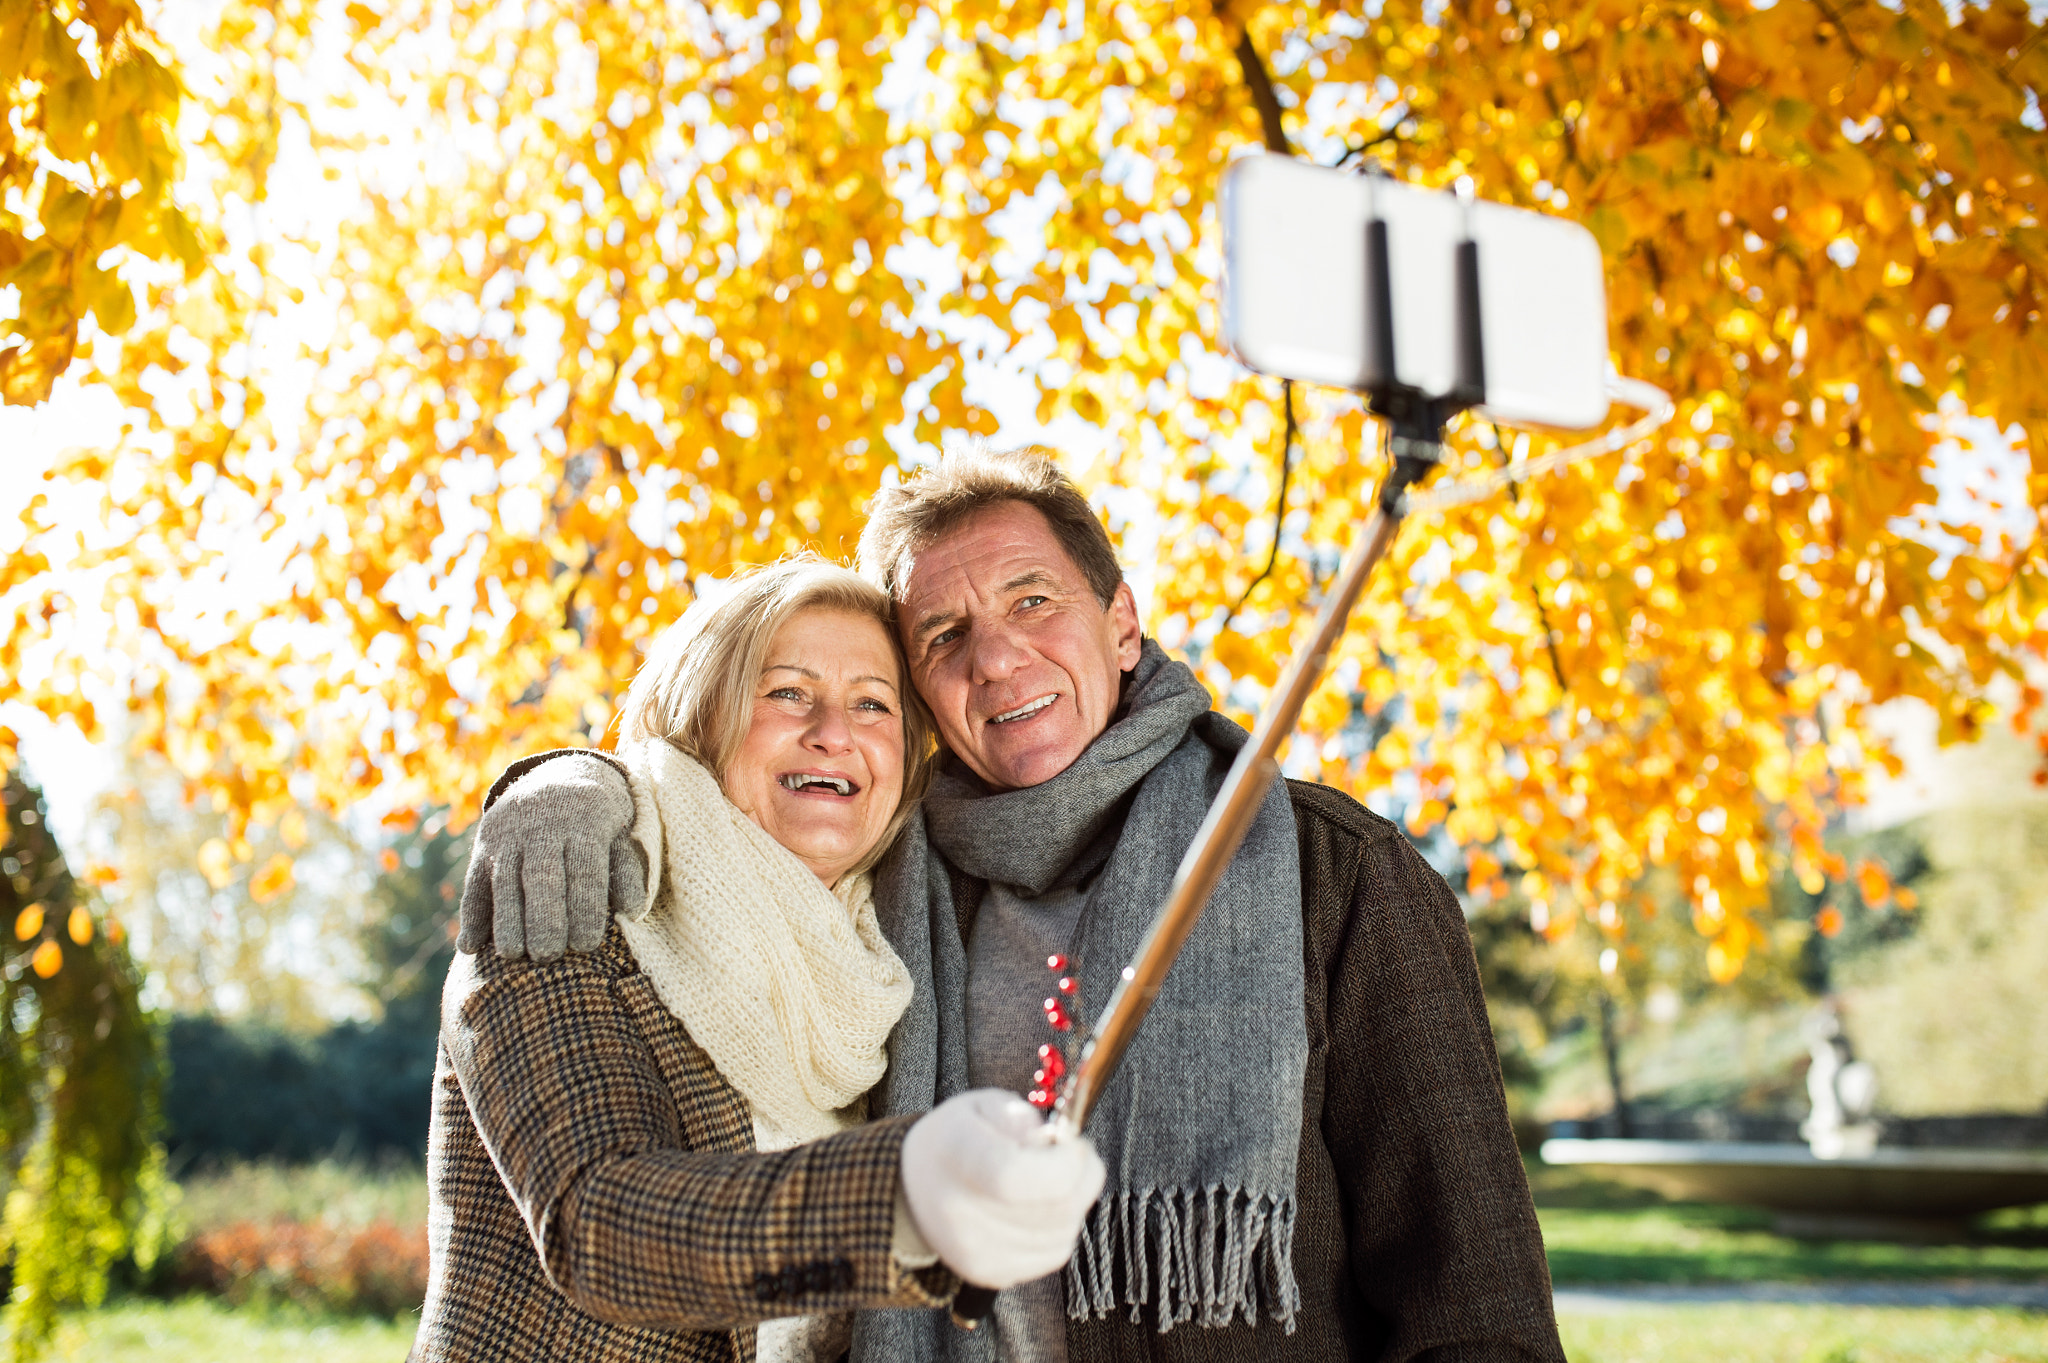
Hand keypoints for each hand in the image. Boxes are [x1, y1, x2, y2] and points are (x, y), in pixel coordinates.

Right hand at [457, 753, 645, 960]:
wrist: (558, 774)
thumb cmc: (598, 821)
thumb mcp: (619, 835)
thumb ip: (625, 872)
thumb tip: (632, 912)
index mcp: (585, 822)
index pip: (584, 869)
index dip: (585, 908)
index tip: (587, 945)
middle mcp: (543, 826)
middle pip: (541, 875)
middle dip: (543, 916)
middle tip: (548, 955)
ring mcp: (509, 834)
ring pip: (504, 879)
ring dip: (505, 919)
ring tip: (512, 955)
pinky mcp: (484, 844)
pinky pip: (475, 880)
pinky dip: (471, 914)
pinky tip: (470, 947)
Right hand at [898, 1090, 1104, 1290]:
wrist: (911, 1190)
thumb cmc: (956, 1140)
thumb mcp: (984, 1104)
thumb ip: (1024, 1119)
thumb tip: (1058, 1148)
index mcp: (955, 1153)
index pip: (1015, 1176)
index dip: (1064, 1163)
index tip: (1074, 1144)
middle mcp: (959, 1210)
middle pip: (1052, 1208)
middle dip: (1084, 1177)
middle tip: (1077, 1155)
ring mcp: (974, 1249)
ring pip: (1063, 1232)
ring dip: (1076, 1202)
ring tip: (1057, 1179)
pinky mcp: (989, 1272)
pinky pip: (1054, 1254)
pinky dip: (1062, 1227)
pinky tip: (1044, 1205)